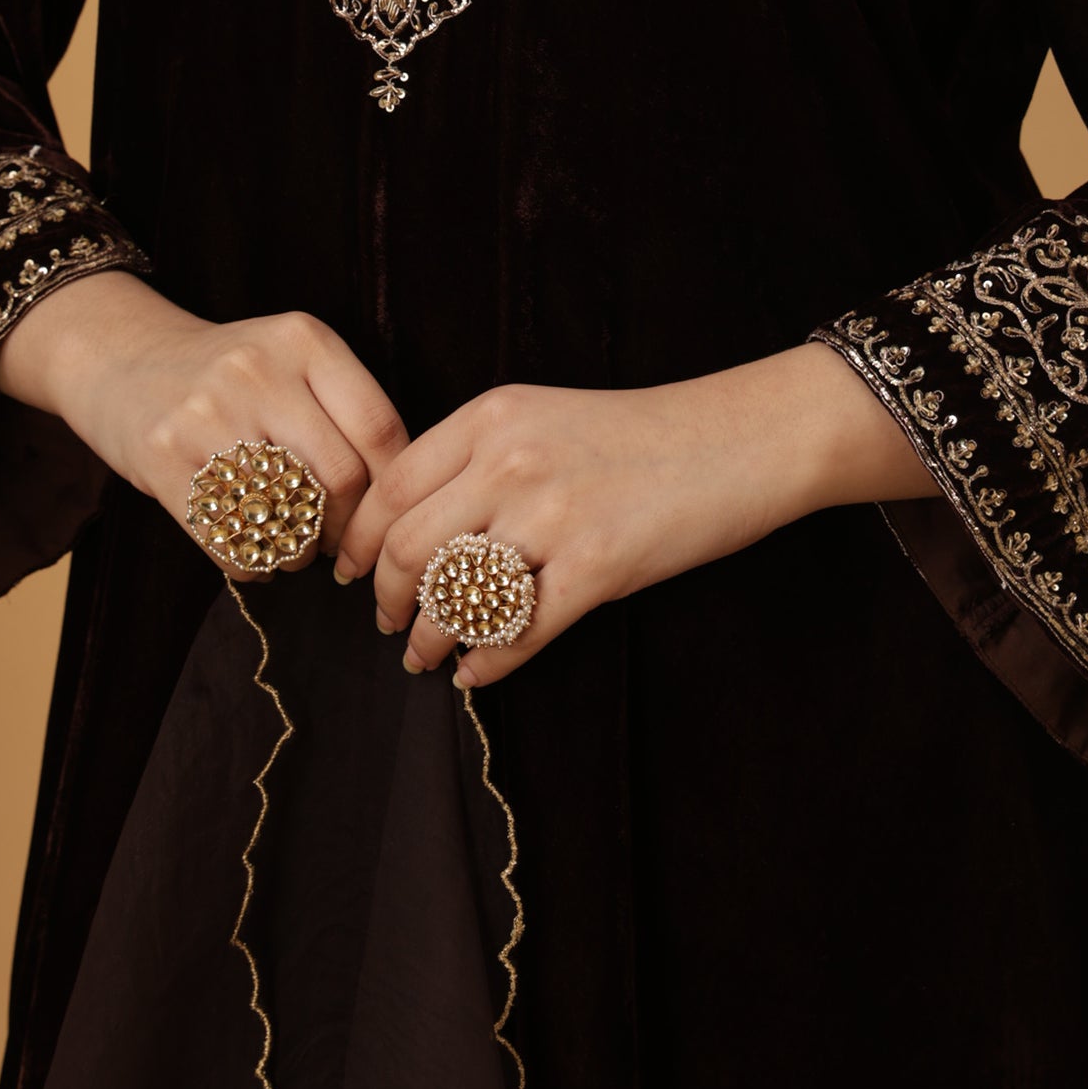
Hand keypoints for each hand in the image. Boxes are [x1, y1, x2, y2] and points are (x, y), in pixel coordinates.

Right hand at [0, 270, 408, 567]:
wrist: (124, 358)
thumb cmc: (229, 375)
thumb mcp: (291, 360)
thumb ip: (343, 408)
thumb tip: (399, 498)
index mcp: (304, 340)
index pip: (379, 427)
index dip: (392, 489)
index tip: (387, 517)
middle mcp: (258, 369)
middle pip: (342, 476)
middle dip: (351, 528)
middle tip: (343, 548)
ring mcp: (207, 412)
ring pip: (290, 513)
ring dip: (303, 551)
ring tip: (297, 549)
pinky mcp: (163, 457)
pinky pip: (230, 541)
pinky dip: (255, 566)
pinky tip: (255, 556)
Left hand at [337, 340, 932, 686]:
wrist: (739, 439)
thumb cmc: (641, 433)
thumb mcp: (545, 416)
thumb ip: (478, 458)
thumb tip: (410, 528)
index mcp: (492, 415)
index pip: (391, 485)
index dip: (360, 540)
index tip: (348, 571)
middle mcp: (511, 459)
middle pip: (409, 546)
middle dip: (386, 597)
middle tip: (387, 623)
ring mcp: (553, 514)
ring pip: (455, 595)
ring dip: (429, 639)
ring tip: (425, 657)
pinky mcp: (597, 568)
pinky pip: (517, 633)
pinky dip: (486, 663)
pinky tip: (477, 673)